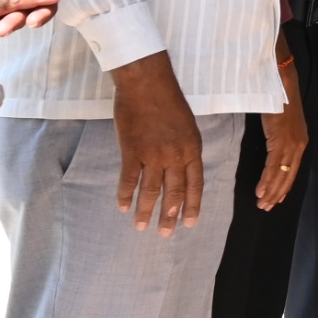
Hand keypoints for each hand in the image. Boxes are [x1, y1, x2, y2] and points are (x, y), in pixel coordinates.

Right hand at [109, 54, 205, 233]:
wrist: (147, 83)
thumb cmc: (168, 100)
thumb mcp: (187, 125)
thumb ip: (186, 149)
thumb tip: (183, 169)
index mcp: (192, 148)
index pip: (195, 184)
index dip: (192, 205)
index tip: (189, 223)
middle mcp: (175, 155)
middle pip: (174, 192)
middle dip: (169, 216)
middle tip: (164, 234)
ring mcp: (153, 154)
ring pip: (150, 190)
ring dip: (146, 211)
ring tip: (141, 226)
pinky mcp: (131, 150)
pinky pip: (128, 179)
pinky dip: (124, 194)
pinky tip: (122, 206)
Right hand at [257, 40, 306, 210]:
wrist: (282, 82)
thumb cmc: (279, 99)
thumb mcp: (281, 122)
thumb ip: (279, 137)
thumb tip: (273, 148)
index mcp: (300, 142)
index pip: (292, 171)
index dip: (284, 186)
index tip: (276, 199)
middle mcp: (299, 145)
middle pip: (288, 176)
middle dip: (276, 193)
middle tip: (266, 208)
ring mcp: (291, 144)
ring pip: (280, 175)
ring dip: (270, 191)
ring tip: (261, 204)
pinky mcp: (281, 140)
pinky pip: (273, 166)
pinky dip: (266, 180)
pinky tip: (260, 191)